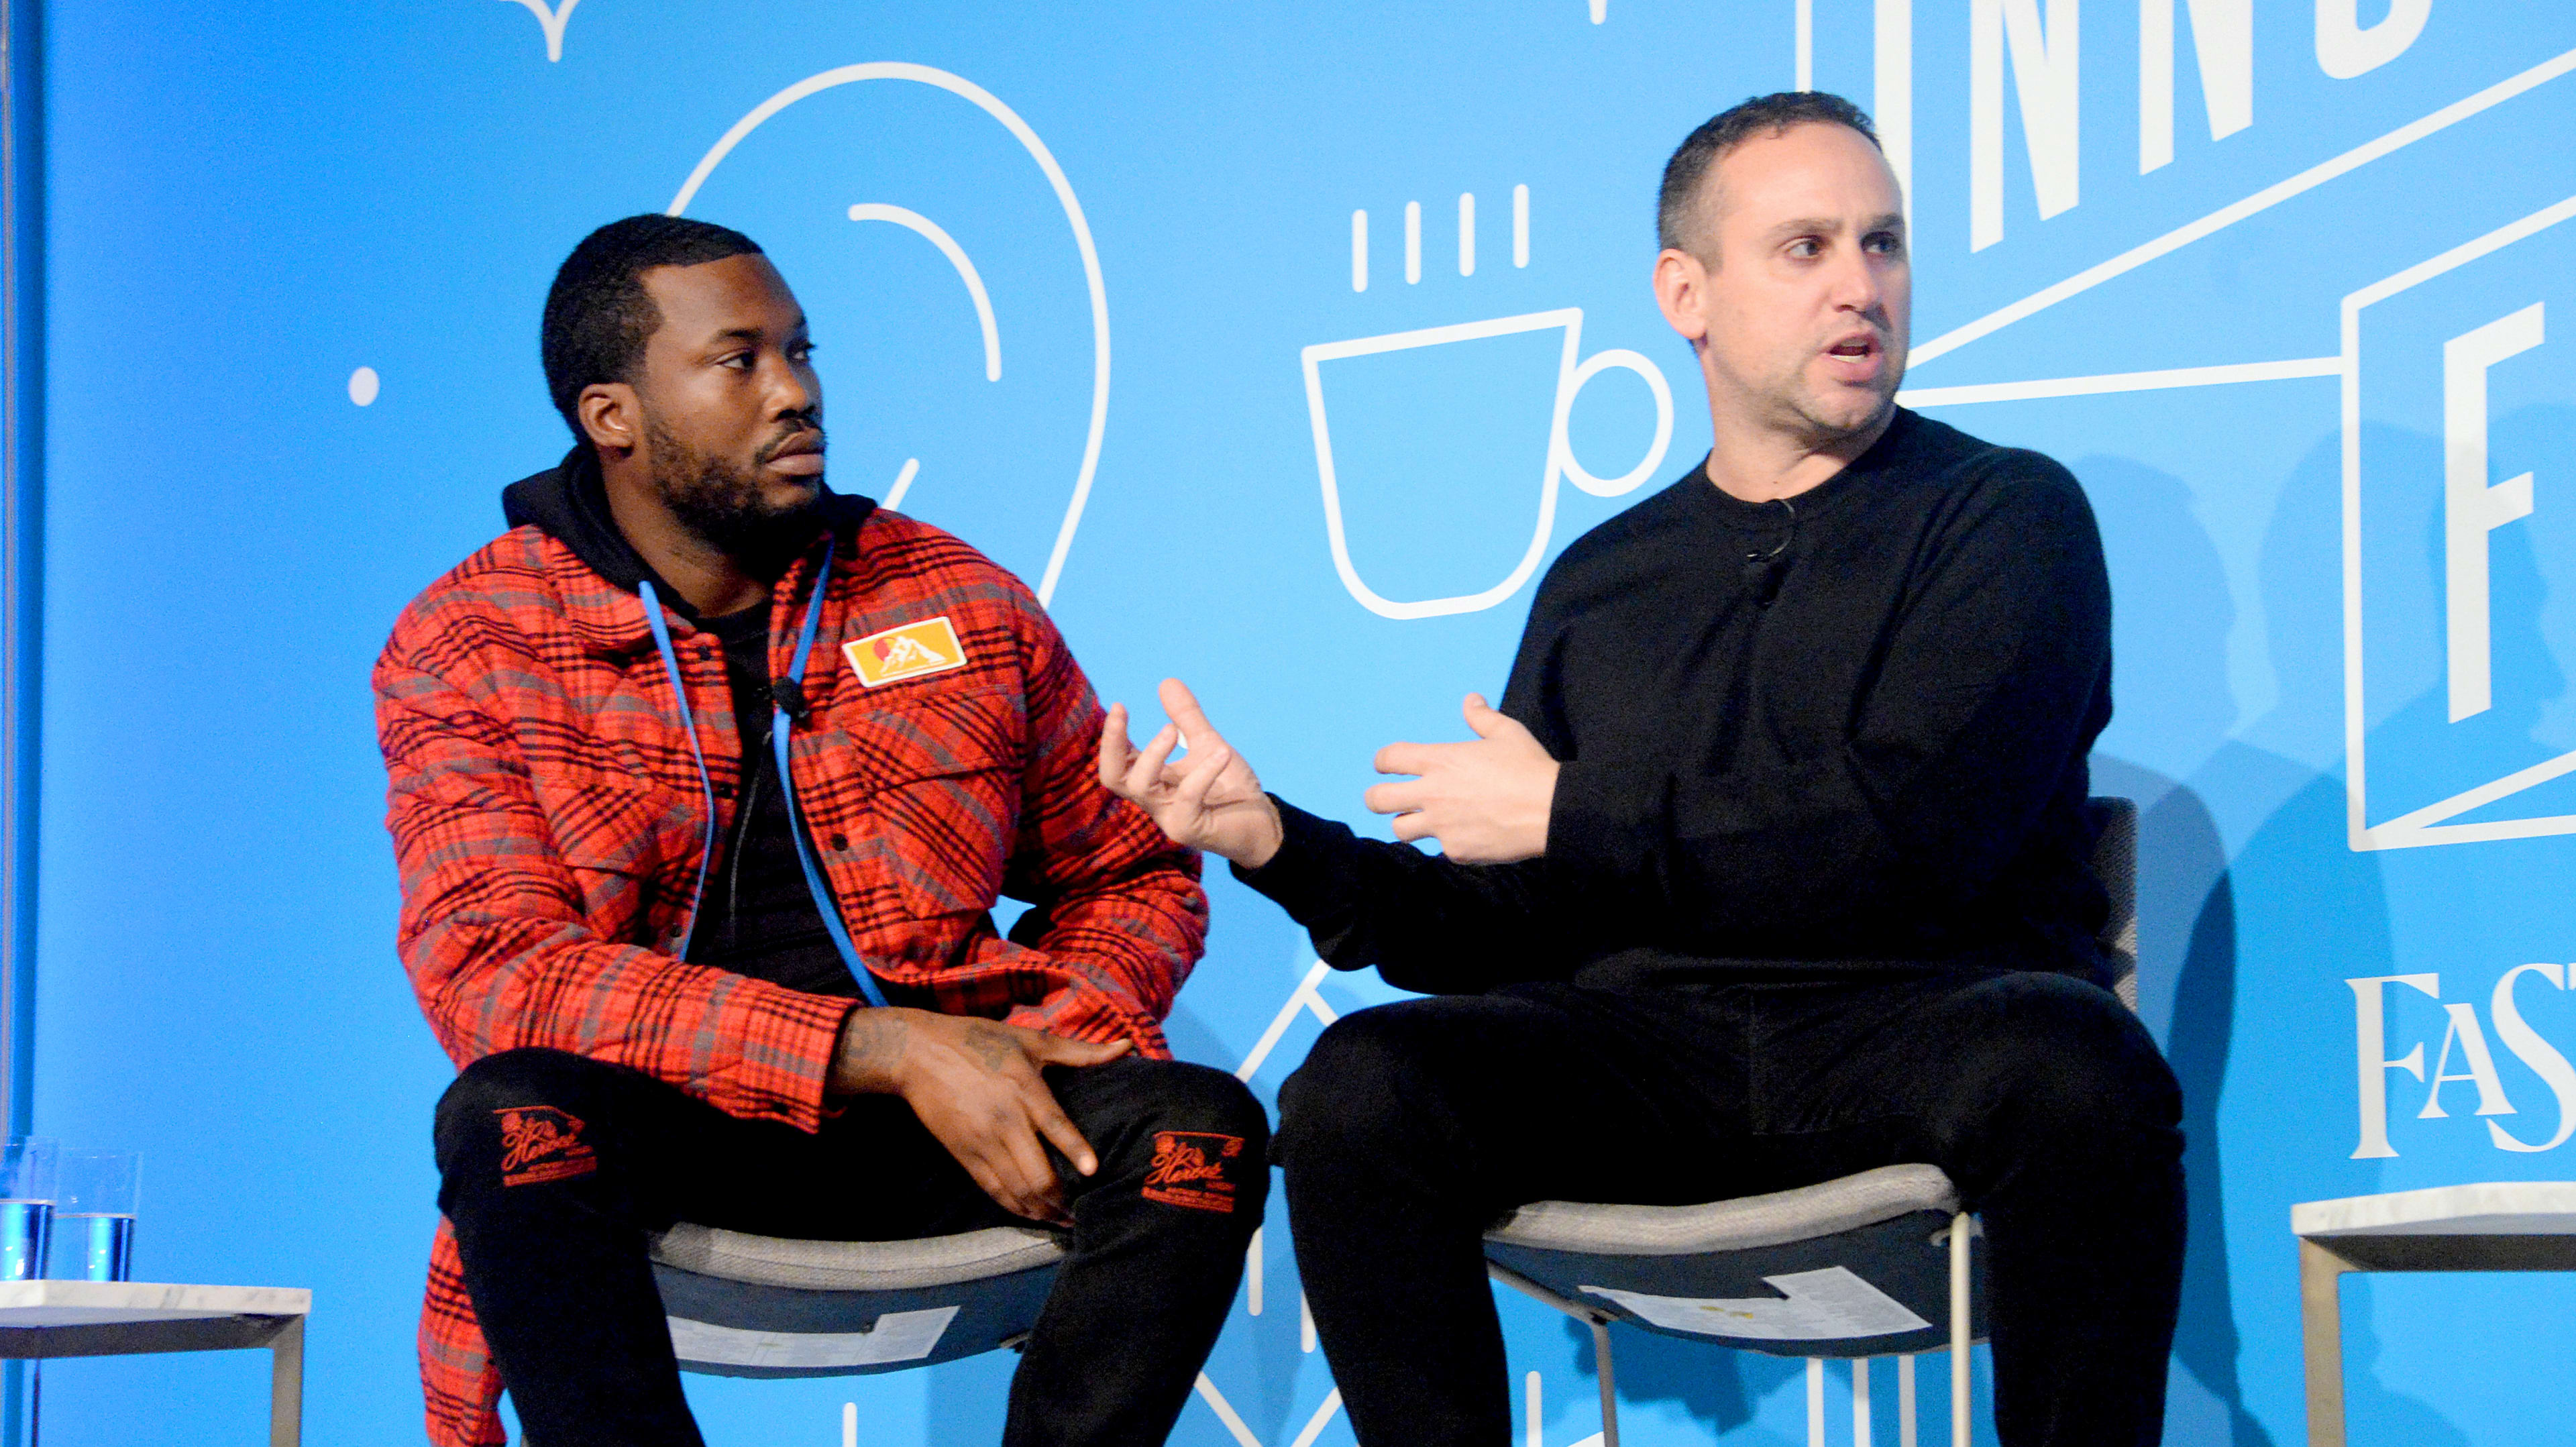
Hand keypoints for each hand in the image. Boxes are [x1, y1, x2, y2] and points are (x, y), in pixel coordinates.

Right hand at [828, 1008, 1130, 1225]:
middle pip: (1036, 1172)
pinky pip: (993, 1190)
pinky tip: (1033, 1215)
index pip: (1054, 1125)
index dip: (1075, 1150)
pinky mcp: (963, 1155)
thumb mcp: (1029, 1040)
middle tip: (1083, 1212)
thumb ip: (1080, 1052)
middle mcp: (1004, 1120)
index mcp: (1024, 1089)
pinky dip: (1015, 1207)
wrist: (917, 1054)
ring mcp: (982, 1141)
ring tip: (1063, 1221)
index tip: (1093, 1172)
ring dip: (1042, 1210)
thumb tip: (1127, 1046)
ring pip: (1016, 1189)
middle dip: (1062, 1199)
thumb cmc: (979, 1041)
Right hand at [1098, 678, 1284, 868]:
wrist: (1262, 822)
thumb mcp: (1207, 744)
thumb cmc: (1229, 787)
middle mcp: (1154, 801)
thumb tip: (1166, 682)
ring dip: (1153, 753)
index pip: (1118, 762)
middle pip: (1113, 778)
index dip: (1112, 737)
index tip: (1118, 706)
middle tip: (1120, 713)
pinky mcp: (1190, 829)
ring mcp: (1170, 817)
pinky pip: (1189, 797)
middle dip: (1112, 745)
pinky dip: (1203, 771)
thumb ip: (1187, 718)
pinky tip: (1222, 753)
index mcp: (1153, 781)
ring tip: (1171, 729)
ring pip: (1142, 787)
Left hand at [1362, 694, 1558, 864]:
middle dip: (1376, 798)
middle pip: (1376, 800)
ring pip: (1400, 830)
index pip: (1388, 758)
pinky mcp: (1456, 851)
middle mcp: (1432, 794)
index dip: (1382, 761)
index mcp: (1439, 761)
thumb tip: (1470, 699)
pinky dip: (1449, 842)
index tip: (1386, 765)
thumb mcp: (1507, 733)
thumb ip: (1482, 717)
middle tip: (1386, 798)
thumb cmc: (1529, 767)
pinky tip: (1467, 835)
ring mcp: (1441, 826)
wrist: (1551, 811)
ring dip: (1408, 824)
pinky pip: (1440, 849)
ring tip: (1424, 820)